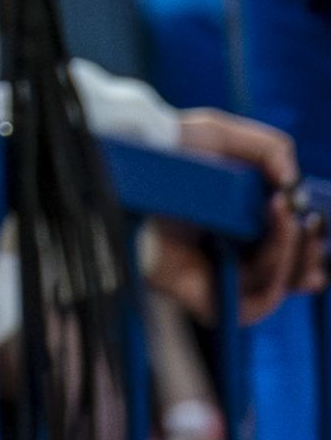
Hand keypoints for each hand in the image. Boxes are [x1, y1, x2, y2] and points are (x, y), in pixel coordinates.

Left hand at [167, 111, 322, 319]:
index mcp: (236, 226)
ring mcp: (217, 278)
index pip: (285, 253)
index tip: (316, 223)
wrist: (128, 163)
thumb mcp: (220, 134)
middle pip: (289, 276)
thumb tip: (294, 186)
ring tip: (288, 216)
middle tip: (312, 222)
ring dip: (294, 253)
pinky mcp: (205, 297)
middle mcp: (229, 256)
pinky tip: (275, 236)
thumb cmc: (166, 148)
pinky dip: (274, 274)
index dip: (308, 248)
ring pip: (276, 286)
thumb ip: (270, 149)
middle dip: (309, 253)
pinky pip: (253, 304)